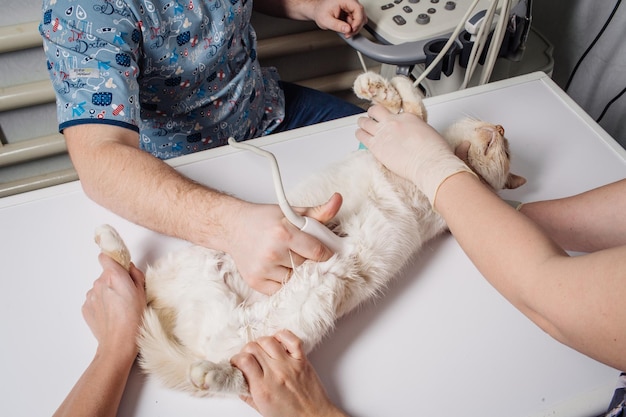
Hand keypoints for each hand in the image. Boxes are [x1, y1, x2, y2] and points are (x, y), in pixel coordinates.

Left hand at [82, 254, 145, 359]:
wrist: (118, 342)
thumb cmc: (134, 318)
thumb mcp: (143, 292)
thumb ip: (135, 274)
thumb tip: (129, 268)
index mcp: (114, 275)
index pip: (106, 256)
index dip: (113, 259)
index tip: (118, 264)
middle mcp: (99, 282)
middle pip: (105, 275)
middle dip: (114, 280)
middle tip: (126, 295)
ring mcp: (90, 296)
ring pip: (100, 288)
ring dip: (107, 293)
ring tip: (118, 308)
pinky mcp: (85, 308)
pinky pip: (94, 300)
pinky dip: (101, 304)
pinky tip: (111, 315)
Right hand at [228, 193, 342, 294]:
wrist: (232, 227)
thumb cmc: (263, 220)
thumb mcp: (292, 212)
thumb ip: (318, 212)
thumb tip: (338, 200)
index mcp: (283, 233)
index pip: (318, 252)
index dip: (325, 253)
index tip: (325, 253)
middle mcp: (273, 252)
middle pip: (308, 266)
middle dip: (309, 261)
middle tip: (301, 252)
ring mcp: (263, 269)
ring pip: (296, 280)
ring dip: (297, 272)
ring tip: (288, 259)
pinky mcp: (256, 282)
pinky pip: (282, 290)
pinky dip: (284, 282)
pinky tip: (280, 269)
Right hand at [231, 330, 346, 416]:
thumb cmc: (290, 416)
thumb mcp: (262, 410)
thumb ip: (248, 395)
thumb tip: (238, 381)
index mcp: (263, 388)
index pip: (244, 360)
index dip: (236, 359)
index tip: (237, 362)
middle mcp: (275, 373)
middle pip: (253, 348)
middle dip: (246, 350)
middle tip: (248, 357)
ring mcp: (290, 364)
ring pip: (269, 341)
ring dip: (261, 343)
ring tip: (261, 350)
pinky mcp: (302, 360)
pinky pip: (292, 339)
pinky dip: (282, 335)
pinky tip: (277, 341)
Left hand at [311, 0, 366, 37]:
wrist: (317, 11)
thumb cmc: (320, 12)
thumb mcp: (326, 21)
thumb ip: (337, 25)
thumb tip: (348, 29)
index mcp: (344, 0)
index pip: (358, 9)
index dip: (357, 21)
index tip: (352, 29)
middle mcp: (349, 2)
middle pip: (361, 14)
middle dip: (356, 26)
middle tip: (348, 34)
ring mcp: (350, 7)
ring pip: (360, 18)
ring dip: (354, 28)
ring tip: (346, 33)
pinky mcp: (350, 12)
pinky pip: (356, 20)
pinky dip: (352, 27)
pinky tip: (346, 30)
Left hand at [356, 104, 472, 204]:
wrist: (430, 165)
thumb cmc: (437, 156)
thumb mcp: (443, 142)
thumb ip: (449, 142)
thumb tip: (466, 147)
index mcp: (410, 117)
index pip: (395, 113)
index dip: (391, 117)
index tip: (390, 121)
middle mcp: (395, 121)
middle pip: (376, 111)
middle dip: (373, 114)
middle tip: (371, 118)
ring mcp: (384, 132)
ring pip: (365, 120)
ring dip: (363, 123)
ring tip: (362, 125)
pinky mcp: (376, 145)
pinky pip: (361, 135)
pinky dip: (359, 134)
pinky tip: (360, 135)